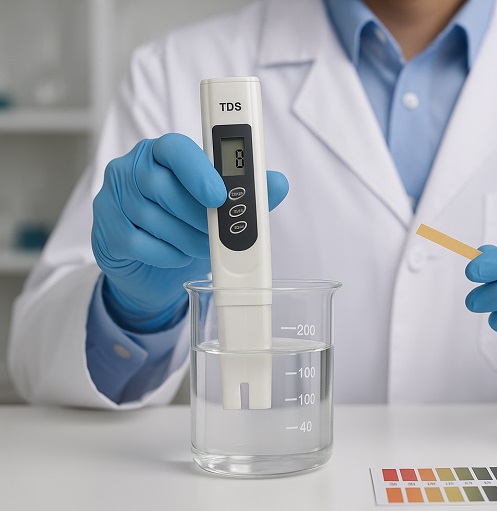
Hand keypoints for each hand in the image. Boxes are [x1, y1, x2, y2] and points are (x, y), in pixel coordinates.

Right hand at [91, 133, 288, 331]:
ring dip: (186, 237)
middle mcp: (131, 167)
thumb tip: (278, 184)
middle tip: (219, 232)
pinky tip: (177, 254)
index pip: (174, 148)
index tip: (220, 194)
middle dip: (198, 215)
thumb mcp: (218, 206)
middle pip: (162, 186)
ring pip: (153, 216)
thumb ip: (248, 193)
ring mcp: (113, 197)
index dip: (198, 170)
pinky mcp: (106, 229)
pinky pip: (140, 242)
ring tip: (201, 244)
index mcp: (162, 152)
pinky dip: (167, 253)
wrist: (151, 263)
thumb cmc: (186, 222)